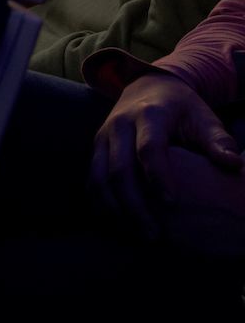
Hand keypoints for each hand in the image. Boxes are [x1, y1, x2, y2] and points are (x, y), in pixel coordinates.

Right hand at [91, 74, 243, 239]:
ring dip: (114, 209)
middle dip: (135, 205)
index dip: (158, 177)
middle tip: (153, 234)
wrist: (147, 87)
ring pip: (98, 178)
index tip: (173, 204)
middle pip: (118, 169)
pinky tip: (119, 223)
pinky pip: (91, 180)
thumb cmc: (182, 109)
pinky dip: (101, 203)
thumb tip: (233, 165)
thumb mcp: (203, 117)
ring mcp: (102, 137)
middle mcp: (119, 125)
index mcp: (149, 114)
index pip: (148, 148)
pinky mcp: (95, 148)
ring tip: (135, 233)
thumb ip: (218, 141)